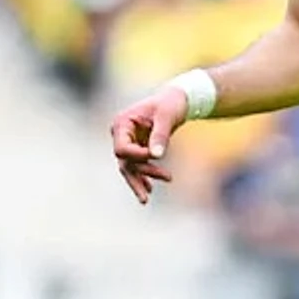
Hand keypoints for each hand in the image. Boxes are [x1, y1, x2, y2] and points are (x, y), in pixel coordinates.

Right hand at [110, 85, 189, 204]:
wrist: (176, 100)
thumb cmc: (171, 104)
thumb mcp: (167, 117)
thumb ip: (160, 135)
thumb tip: (156, 156)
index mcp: (122, 123)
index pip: (122, 148)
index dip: (137, 156)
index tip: (156, 155)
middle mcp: (121, 134)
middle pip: (124, 161)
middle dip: (137, 177)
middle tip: (147, 195)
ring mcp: (128, 141)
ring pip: (129, 167)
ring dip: (140, 180)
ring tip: (146, 199)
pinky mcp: (137, 147)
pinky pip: (137, 166)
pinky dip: (144, 177)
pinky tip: (150, 189)